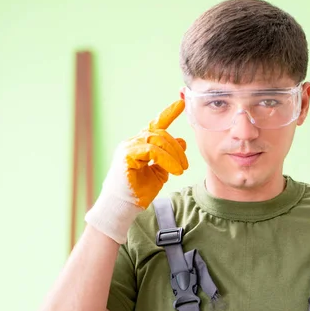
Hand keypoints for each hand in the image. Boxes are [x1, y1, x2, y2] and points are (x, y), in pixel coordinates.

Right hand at [85, 100, 188, 242]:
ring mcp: (129, 147)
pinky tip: (175, 171)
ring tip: (181, 170)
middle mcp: (133, 142)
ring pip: (157, 140)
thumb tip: (182, 141)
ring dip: (174, 155)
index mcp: (141, 144)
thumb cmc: (139, 192)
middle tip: (185, 165)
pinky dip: (166, 160)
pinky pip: (152, 151)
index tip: (182, 103)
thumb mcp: (160, 172)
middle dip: (176, 147)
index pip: (156, 124)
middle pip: (161, 133)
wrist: (124, 207)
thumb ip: (169, 157)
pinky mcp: (127, 155)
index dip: (168, 113)